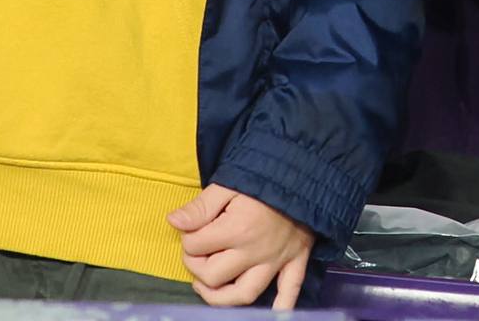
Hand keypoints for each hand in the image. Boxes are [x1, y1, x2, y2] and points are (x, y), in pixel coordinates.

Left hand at [169, 183, 313, 309]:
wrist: (305, 172)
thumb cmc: (264, 176)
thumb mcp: (228, 183)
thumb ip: (201, 206)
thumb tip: (173, 222)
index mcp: (237, 229)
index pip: (196, 246)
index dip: (186, 238)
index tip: (190, 229)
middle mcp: (254, 252)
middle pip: (214, 276)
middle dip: (196, 266)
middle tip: (196, 254)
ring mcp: (276, 261)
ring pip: (244, 294)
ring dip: (221, 297)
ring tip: (207, 286)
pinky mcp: (295, 262)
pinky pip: (289, 292)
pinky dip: (281, 307)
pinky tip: (271, 315)